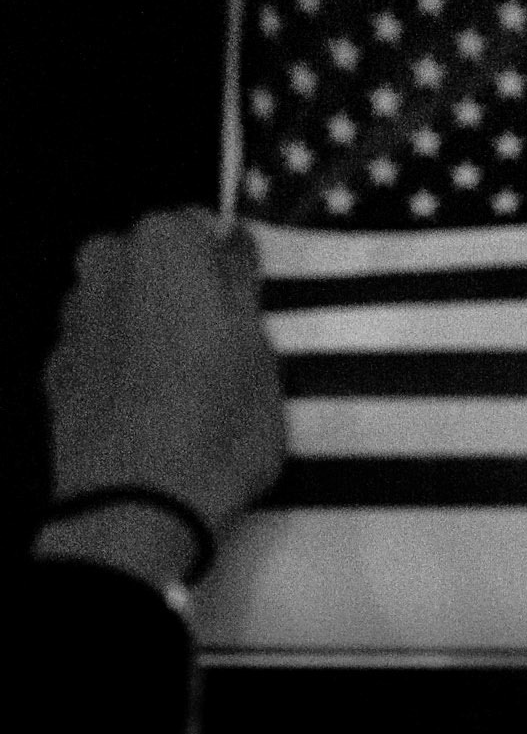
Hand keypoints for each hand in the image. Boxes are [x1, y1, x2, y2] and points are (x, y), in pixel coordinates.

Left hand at [42, 209, 285, 545]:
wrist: (137, 505)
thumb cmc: (216, 427)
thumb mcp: (263, 357)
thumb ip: (243, 288)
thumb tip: (233, 246)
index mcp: (165, 243)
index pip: (203, 228)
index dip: (228, 270)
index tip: (248, 313)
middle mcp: (107, 263)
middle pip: (154, 265)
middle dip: (183, 297)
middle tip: (222, 357)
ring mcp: (74, 317)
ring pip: (124, 307)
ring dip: (150, 332)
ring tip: (185, 394)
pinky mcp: (57, 370)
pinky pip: (102, 353)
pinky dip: (122, 370)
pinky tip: (150, 414)